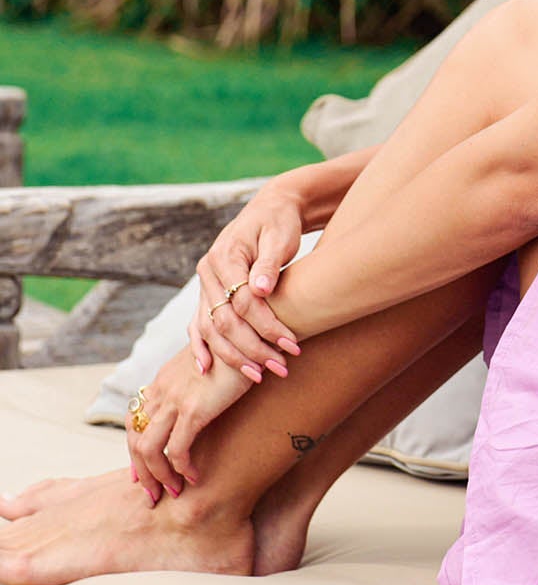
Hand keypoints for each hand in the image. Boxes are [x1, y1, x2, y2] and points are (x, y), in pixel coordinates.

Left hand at [128, 345, 253, 499]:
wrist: (252, 330)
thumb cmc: (239, 345)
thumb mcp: (210, 362)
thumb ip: (198, 381)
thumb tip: (204, 397)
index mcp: (163, 380)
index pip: (134, 419)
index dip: (135, 447)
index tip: (142, 470)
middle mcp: (161, 390)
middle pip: (135, 439)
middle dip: (142, 471)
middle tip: (152, 494)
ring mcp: (174, 400)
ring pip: (148, 450)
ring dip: (158, 476)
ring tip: (173, 492)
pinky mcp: (194, 409)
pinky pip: (177, 450)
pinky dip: (182, 469)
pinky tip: (194, 477)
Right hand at [190, 180, 304, 382]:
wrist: (270, 209)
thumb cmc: (280, 222)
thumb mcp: (280, 237)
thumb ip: (269, 263)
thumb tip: (261, 289)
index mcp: (224, 256)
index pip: (242, 301)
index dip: (267, 325)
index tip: (292, 344)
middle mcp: (208, 272)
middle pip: (224, 320)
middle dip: (253, 347)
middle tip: (281, 367)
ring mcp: (204, 285)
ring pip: (211, 328)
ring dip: (234, 355)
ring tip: (260, 375)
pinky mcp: (207, 294)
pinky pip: (198, 325)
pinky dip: (201, 347)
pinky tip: (206, 370)